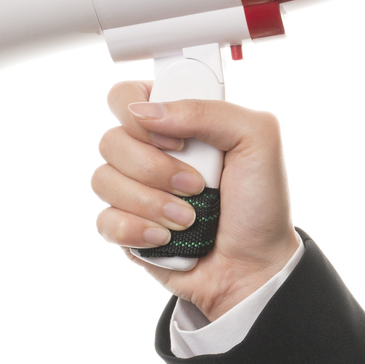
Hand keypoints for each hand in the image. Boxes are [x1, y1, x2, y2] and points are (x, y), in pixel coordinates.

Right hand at [92, 81, 301, 320]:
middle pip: (110, 140)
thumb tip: (146, 111)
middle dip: (155, 168)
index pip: (127, 96)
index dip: (140, 115)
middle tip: (195, 186)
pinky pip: (104, 220)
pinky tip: (166, 238)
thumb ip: (208, 111)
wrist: (255, 267)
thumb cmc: (261, 205)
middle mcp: (150, 152)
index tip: (177, 140)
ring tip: (188, 219)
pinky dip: (137, 230)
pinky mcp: (126, 228)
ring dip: (151, 203)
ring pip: (103, 180)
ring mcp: (134, 191)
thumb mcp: (257, 140)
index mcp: (178, 122)